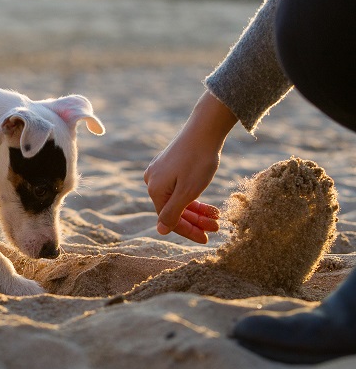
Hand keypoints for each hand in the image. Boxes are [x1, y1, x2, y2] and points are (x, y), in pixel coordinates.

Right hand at [144, 91, 236, 242]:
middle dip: (196, 221)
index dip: (188, 231)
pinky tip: (207, 203)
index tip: (206, 239)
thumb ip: (173, 213)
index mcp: (154, 190)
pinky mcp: (169, 165)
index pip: (170, 219)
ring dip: (197, 210)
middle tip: (216, 227)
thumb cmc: (198, 160)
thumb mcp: (187, 191)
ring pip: (178, 199)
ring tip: (216, 216)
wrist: (204, 129)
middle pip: (174, 209)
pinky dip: (193, 197)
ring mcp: (160, 172)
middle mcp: (152, 181)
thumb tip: (160, 231)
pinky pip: (179, 188)